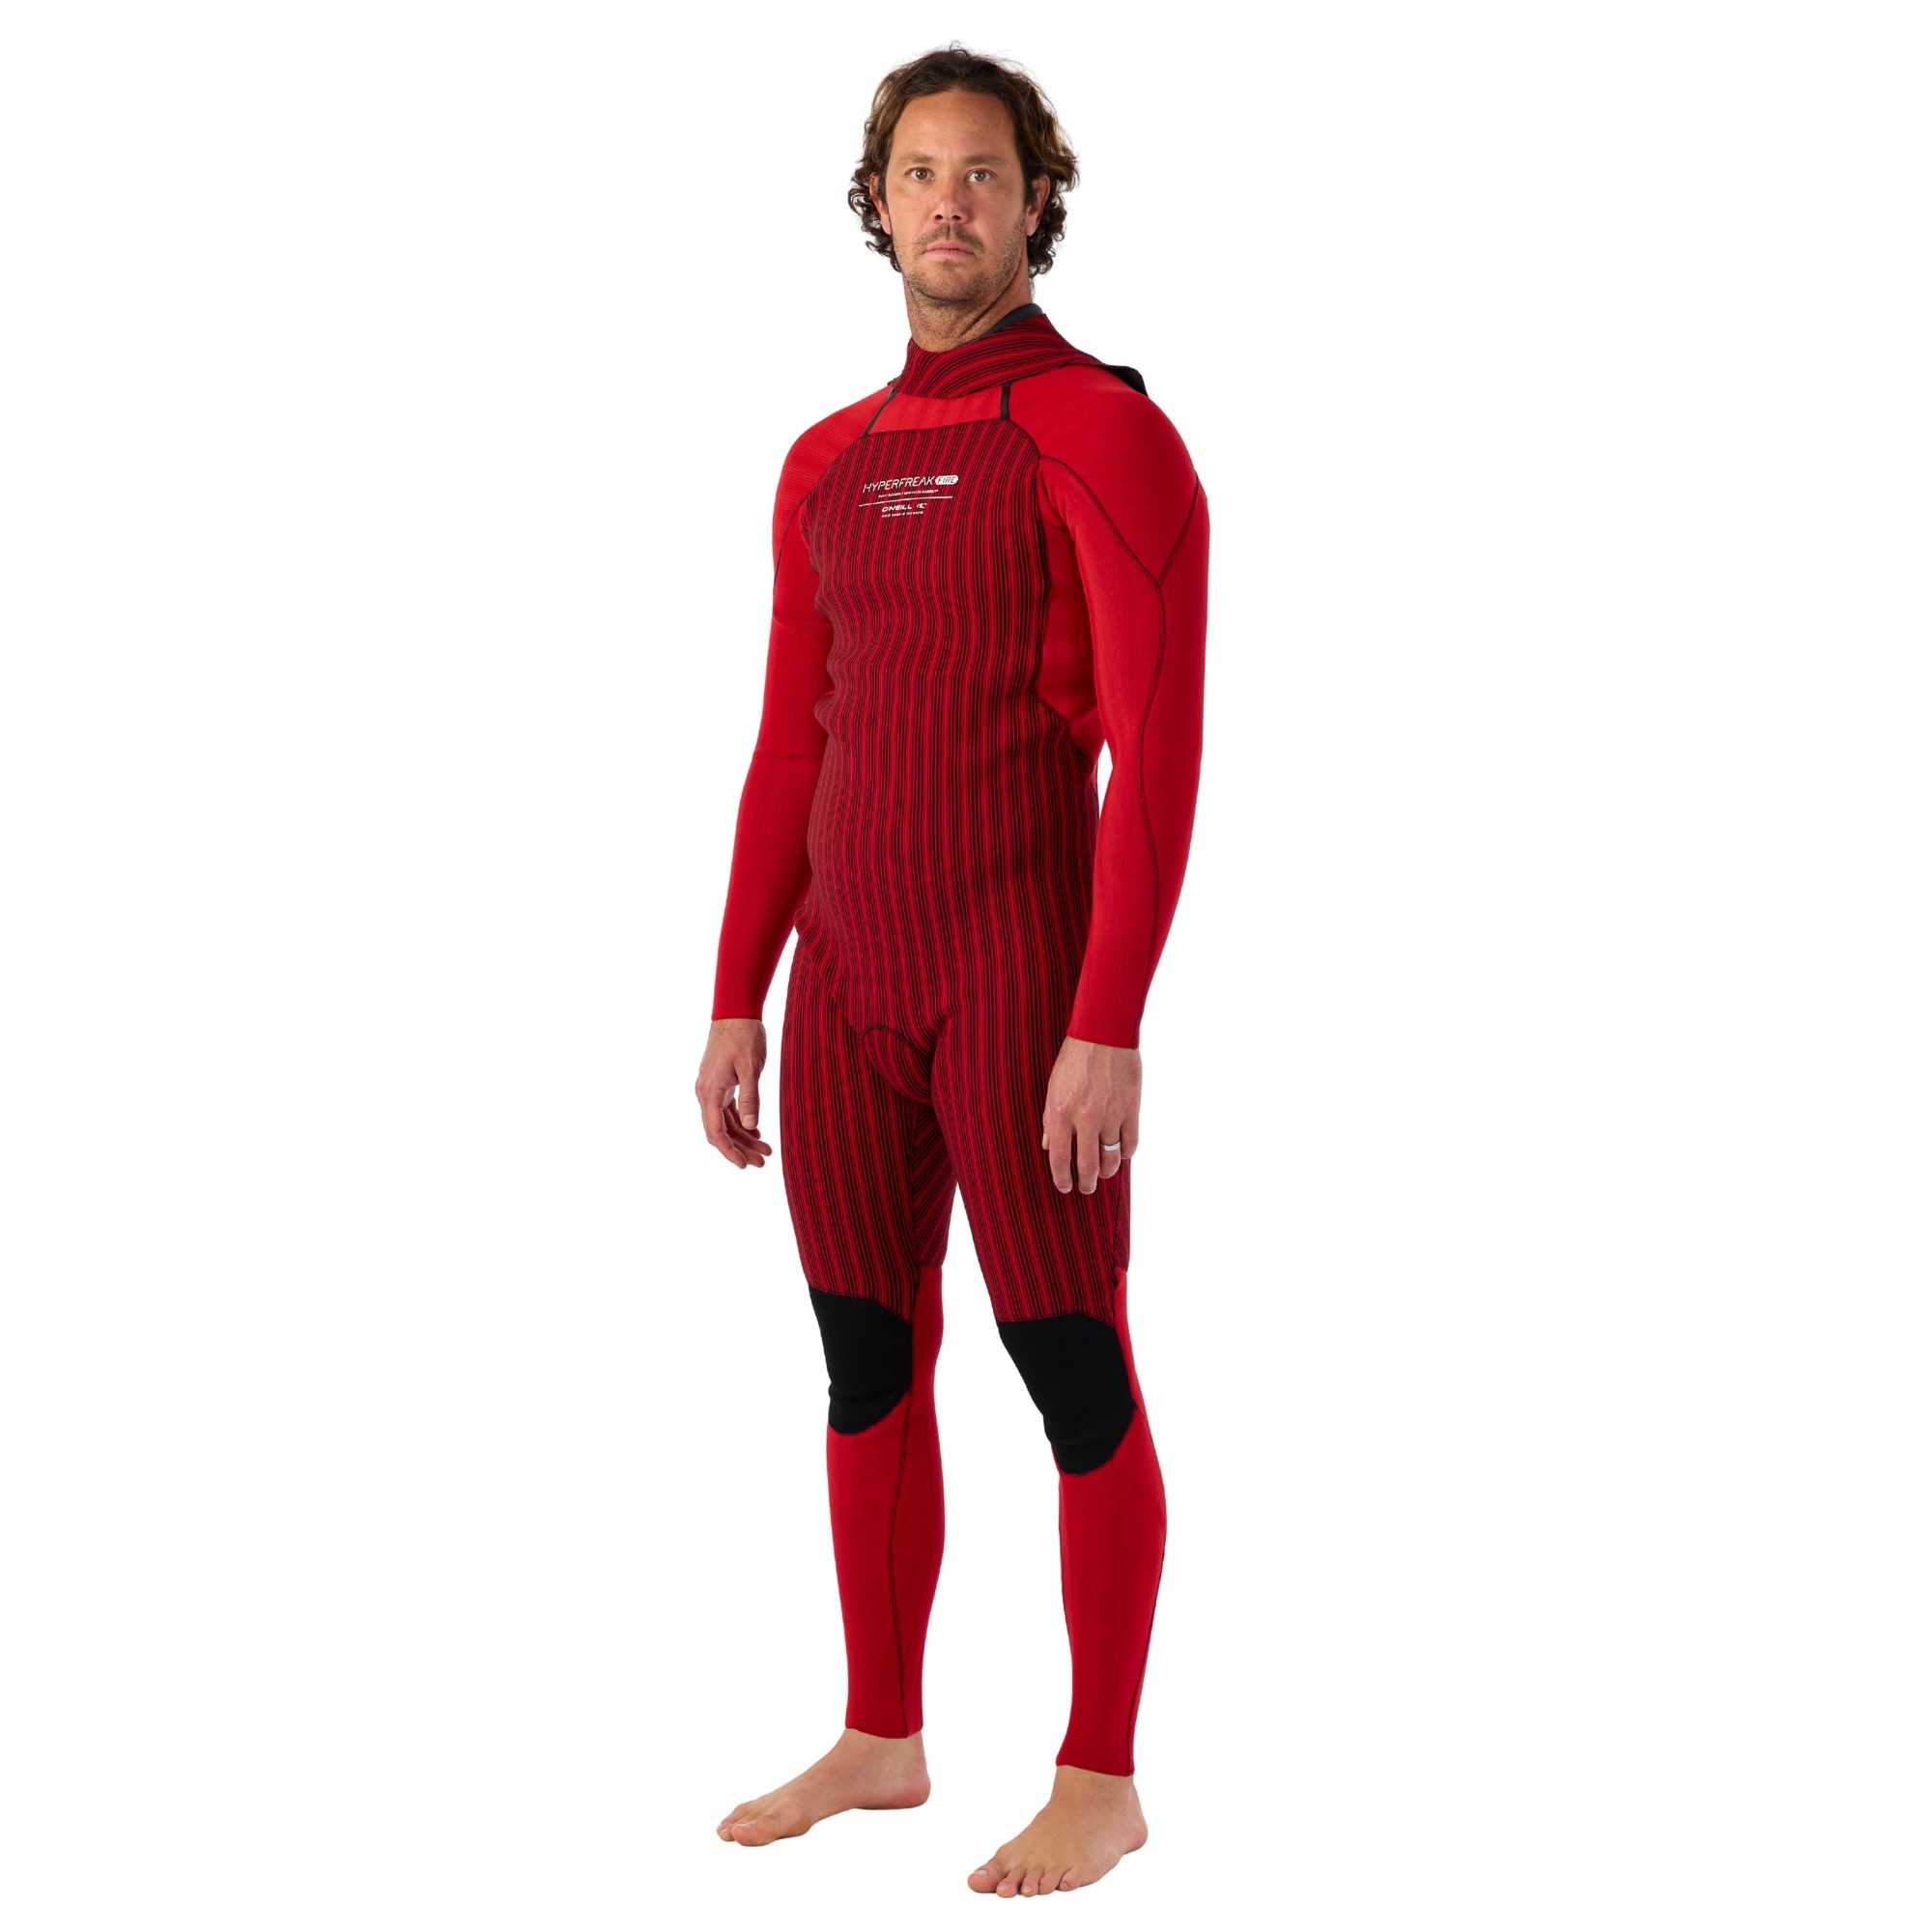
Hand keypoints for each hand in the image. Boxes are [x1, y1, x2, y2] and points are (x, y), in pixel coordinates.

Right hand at [696, 1018, 772, 1168]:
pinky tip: (755, 1131)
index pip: (715, 1132)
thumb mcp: (751, 1068)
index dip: (729, 1152)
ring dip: (743, 1137)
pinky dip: (740, 1122)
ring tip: (765, 1150)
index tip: (744, 1166)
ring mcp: (712, 1087)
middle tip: (764, 1161)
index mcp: (710, 1091)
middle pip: (720, 1131)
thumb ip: (750, 1098)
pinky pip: (727, 1109)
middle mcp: (706, 1092)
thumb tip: (750, 1126)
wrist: (735, 1010)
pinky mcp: (720, 1082)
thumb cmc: (744, 1036)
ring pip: (725, 1121)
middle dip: (741, 1148)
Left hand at [1041, 1036, 1140, 1194]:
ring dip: (1107, 1172)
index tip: (1065, 1187)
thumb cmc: (1074, 1059)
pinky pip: (1131, 1144)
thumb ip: (1050, 1119)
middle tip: (1087, 1188)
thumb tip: (1049, 1147)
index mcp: (1061, 1113)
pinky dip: (1125, 1153)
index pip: (1059, 1159)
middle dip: (1087, 1183)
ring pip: (1111, 1159)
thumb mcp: (1053, 1088)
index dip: (1061, 1179)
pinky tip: (1120, 1153)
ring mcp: (1111, 1115)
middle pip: (1087, 1166)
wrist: (1104, 1033)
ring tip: (1104, 1174)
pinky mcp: (1131, 1109)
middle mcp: (1085, 1118)